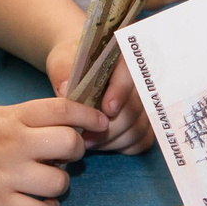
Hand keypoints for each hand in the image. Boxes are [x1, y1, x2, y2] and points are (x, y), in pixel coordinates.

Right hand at [0, 99, 109, 205]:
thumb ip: (28, 119)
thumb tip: (69, 125)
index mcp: (12, 117)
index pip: (65, 110)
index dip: (90, 117)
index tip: (99, 125)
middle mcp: (12, 144)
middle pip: (70, 145)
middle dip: (76, 152)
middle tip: (63, 159)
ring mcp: (5, 176)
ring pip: (60, 183)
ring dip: (60, 186)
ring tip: (46, 184)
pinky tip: (36, 205)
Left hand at [43, 37, 155, 153]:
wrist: (78, 70)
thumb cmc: (71, 63)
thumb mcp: (62, 60)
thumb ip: (64, 71)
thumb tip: (66, 88)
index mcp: (123, 59)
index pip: (130, 77)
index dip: (121, 94)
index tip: (108, 109)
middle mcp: (140, 81)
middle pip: (135, 109)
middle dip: (109, 128)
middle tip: (84, 137)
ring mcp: (144, 104)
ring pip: (139, 129)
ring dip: (112, 140)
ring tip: (88, 141)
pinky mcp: (143, 122)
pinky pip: (142, 141)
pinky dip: (122, 146)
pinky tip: (102, 144)